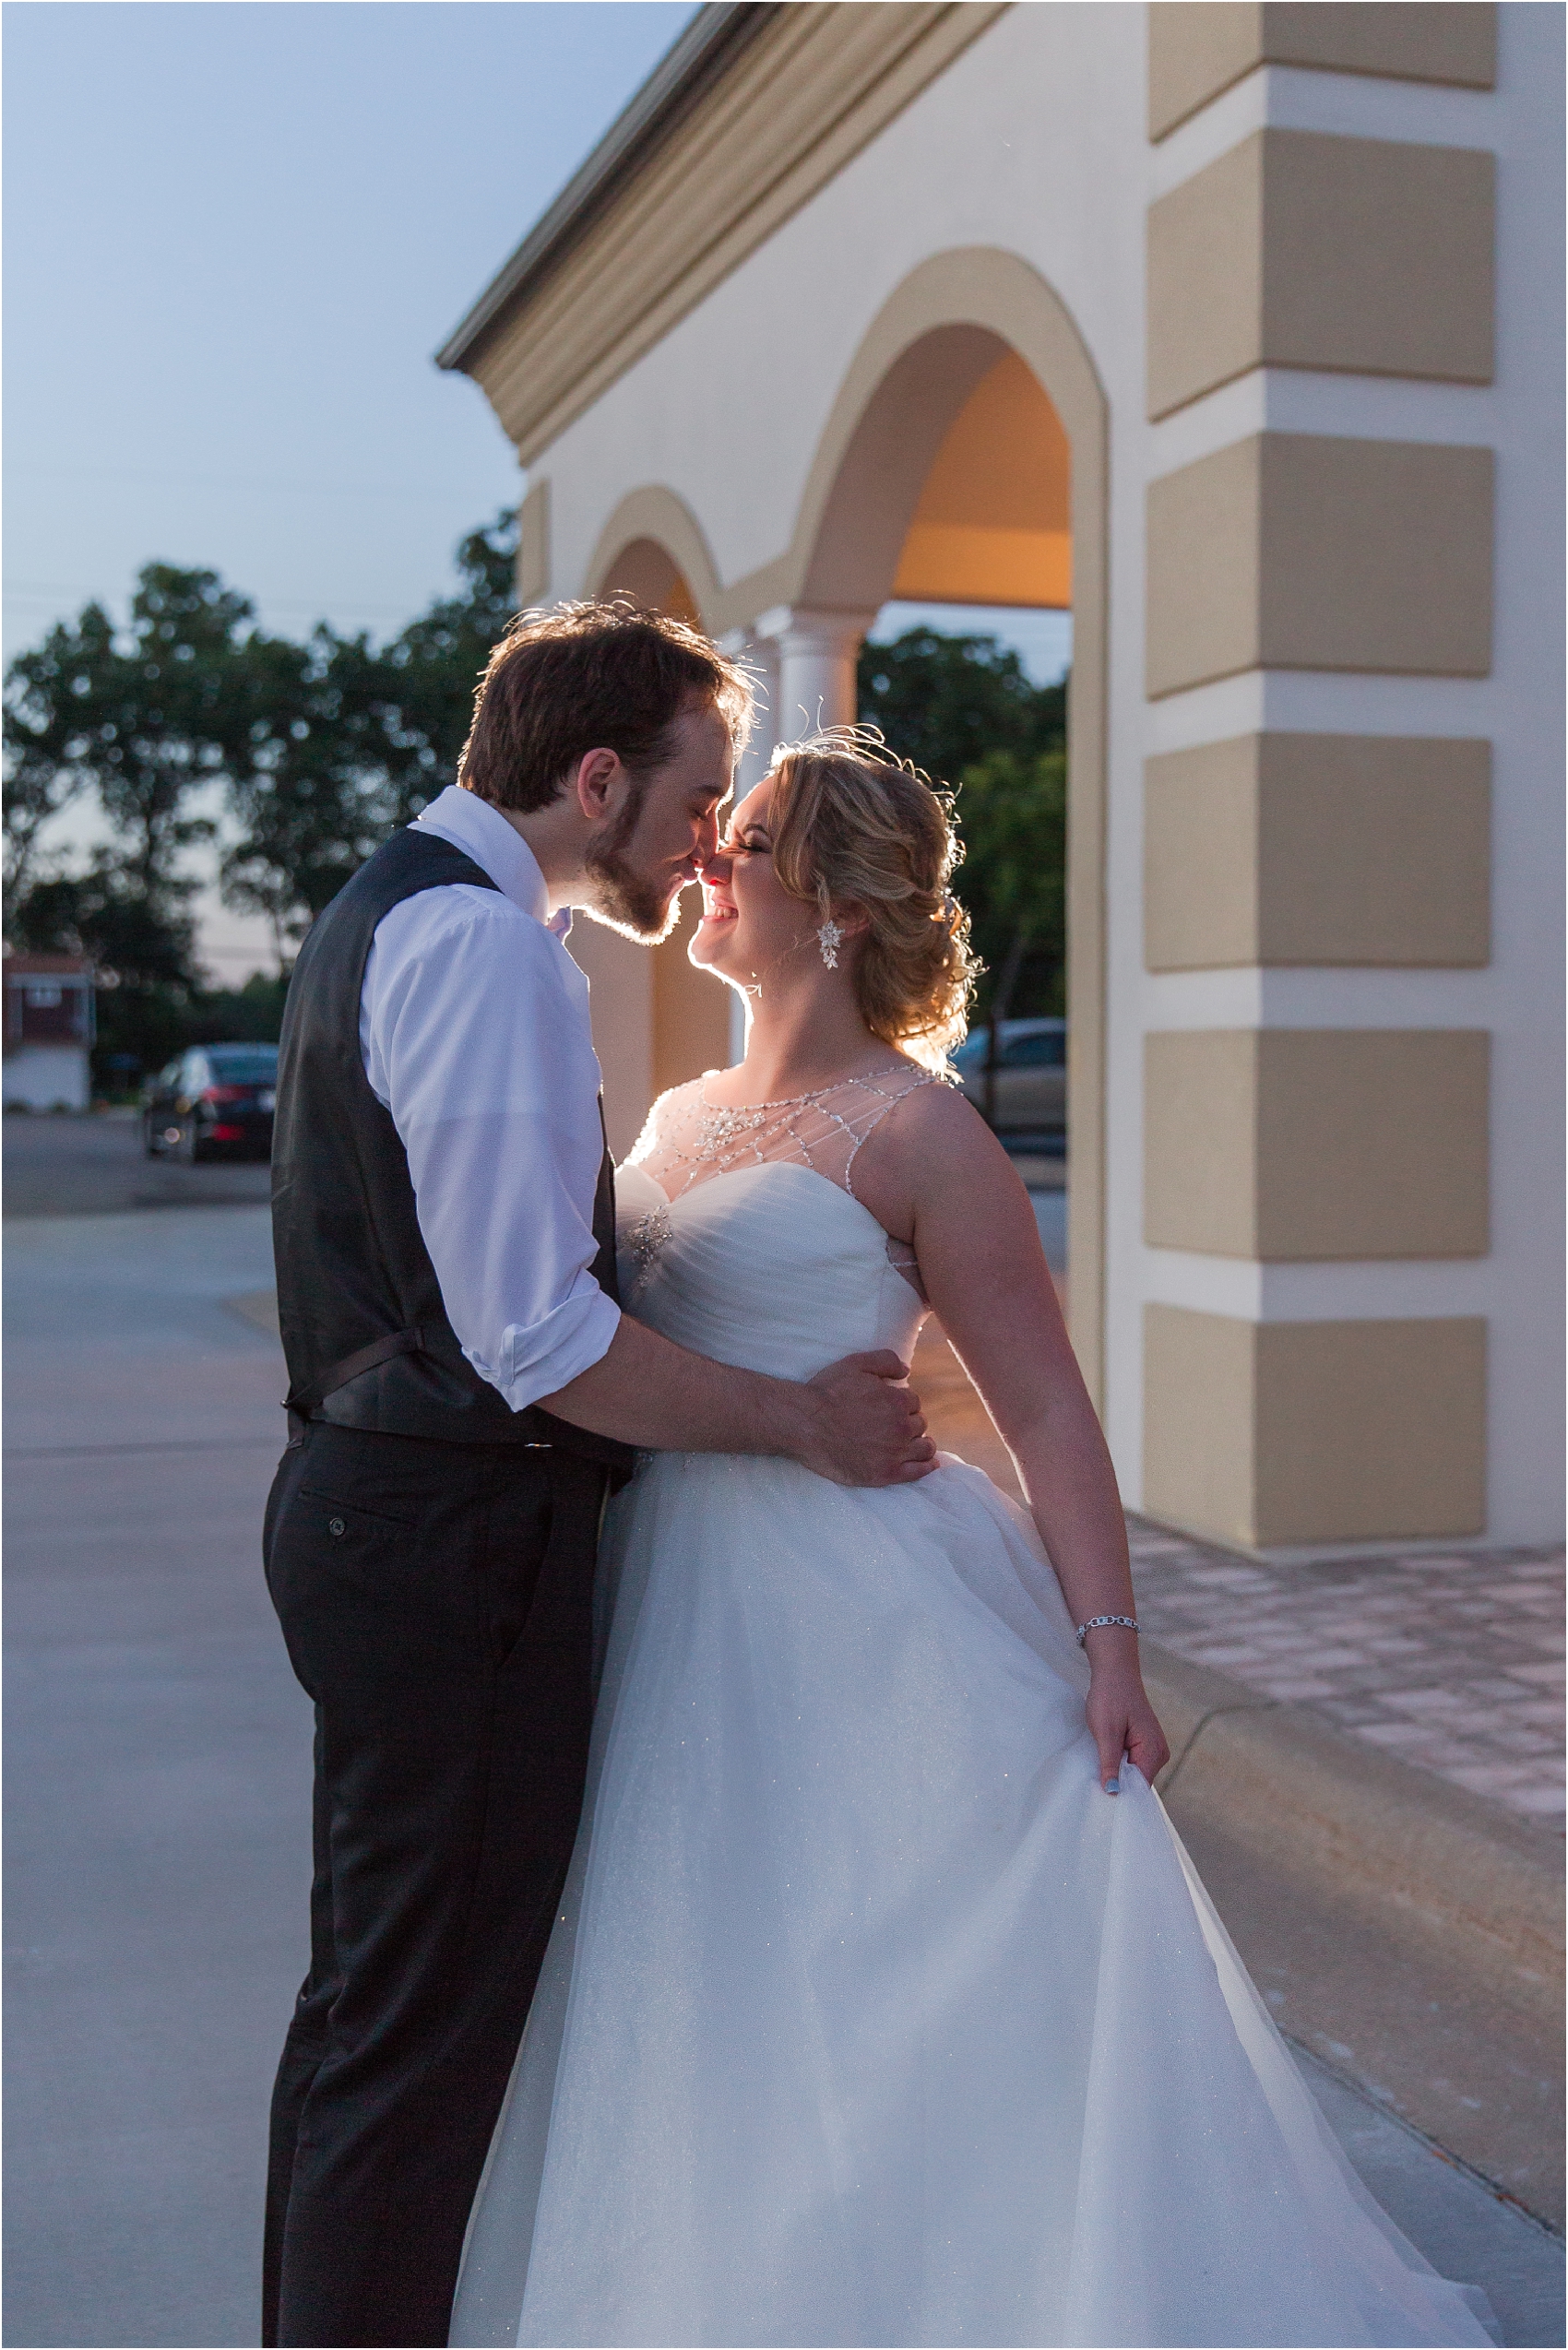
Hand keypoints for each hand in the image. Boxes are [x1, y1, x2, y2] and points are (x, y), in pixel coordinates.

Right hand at [797, 1351, 936, 1486]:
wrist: (804, 1425)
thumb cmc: (827, 1393)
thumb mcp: (855, 1364)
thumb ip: (885, 1361)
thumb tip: (906, 1371)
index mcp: (896, 1400)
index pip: (912, 1401)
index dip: (901, 1403)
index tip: (888, 1407)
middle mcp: (900, 1427)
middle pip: (919, 1423)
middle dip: (909, 1422)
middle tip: (891, 1425)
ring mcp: (894, 1452)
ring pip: (924, 1447)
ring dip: (921, 1442)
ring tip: (912, 1443)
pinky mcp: (885, 1474)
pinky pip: (917, 1472)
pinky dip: (927, 1467)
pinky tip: (929, 1463)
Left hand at [1083, 1642, 1169, 1793]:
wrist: (1115, 1671)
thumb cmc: (1110, 1697)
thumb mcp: (1106, 1732)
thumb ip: (1110, 1764)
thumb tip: (1113, 1793)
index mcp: (1154, 1752)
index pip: (1139, 1788)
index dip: (1121, 1795)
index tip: (1100, 1802)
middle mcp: (1159, 1753)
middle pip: (1137, 1783)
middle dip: (1118, 1784)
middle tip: (1094, 1785)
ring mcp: (1153, 1748)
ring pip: (1133, 1773)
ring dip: (1116, 1772)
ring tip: (1099, 1767)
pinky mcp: (1144, 1744)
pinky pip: (1131, 1762)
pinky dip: (1118, 1763)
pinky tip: (1105, 1758)